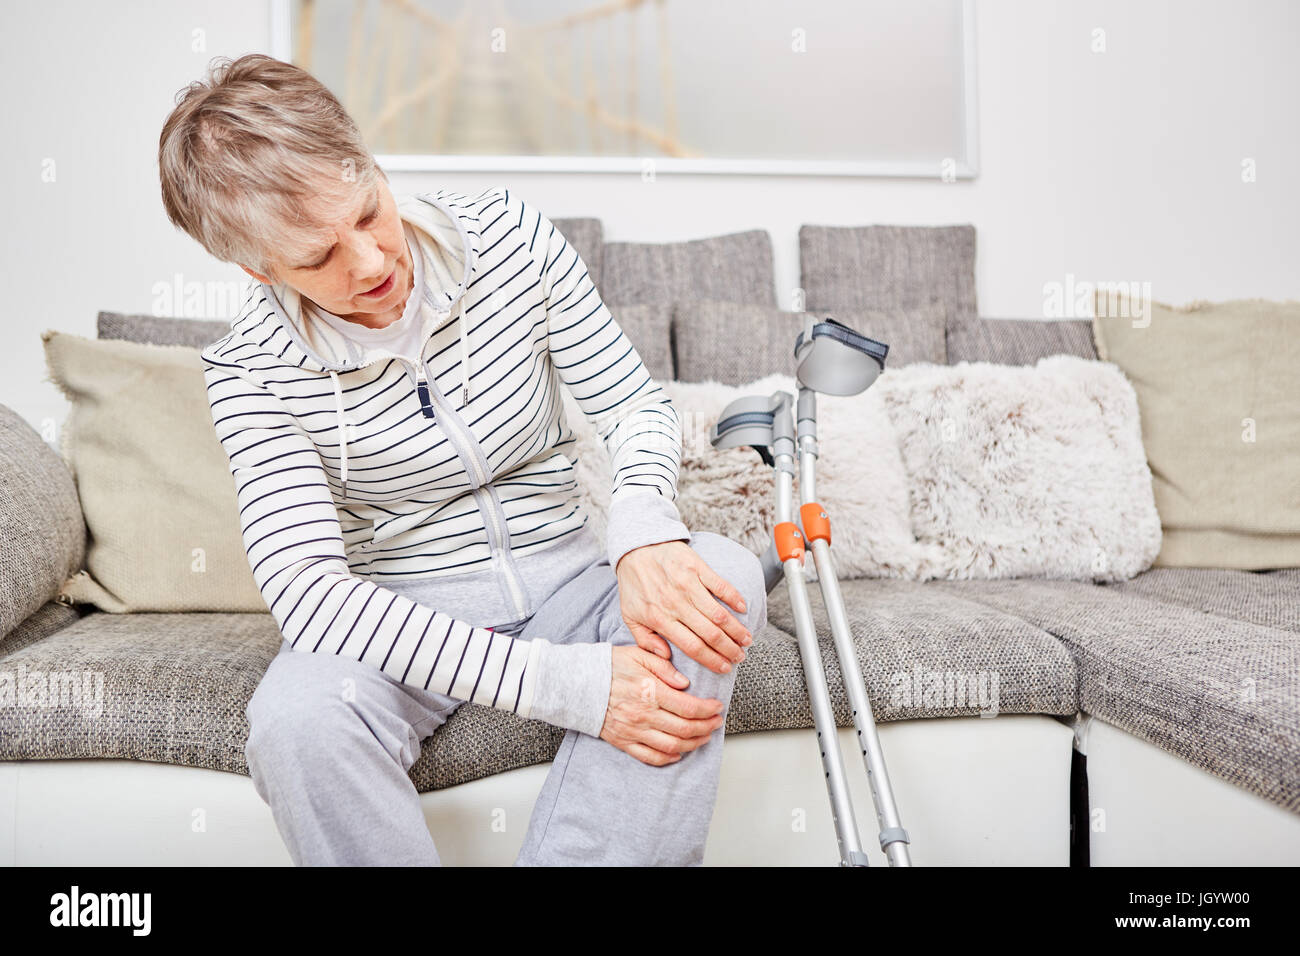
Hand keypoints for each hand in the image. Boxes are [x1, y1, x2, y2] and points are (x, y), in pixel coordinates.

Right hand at [600, 644, 725, 765]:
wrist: (576, 684)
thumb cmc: (608, 667)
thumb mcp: (638, 655)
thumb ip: (664, 667)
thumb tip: (685, 683)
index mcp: (650, 691)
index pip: (689, 707)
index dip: (708, 710)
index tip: (717, 707)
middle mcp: (644, 715)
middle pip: (685, 729)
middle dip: (706, 727)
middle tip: (716, 722)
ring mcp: (634, 731)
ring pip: (672, 745)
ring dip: (693, 743)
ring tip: (704, 737)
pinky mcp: (624, 742)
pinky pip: (650, 757)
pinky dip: (668, 758)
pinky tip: (678, 753)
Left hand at [615, 540, 753, 674]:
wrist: (635, 547)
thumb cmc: (634, 583)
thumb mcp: (630, 616)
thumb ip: (645, 641)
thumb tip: (665, 658)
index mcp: (660, 618)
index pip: (693, 647)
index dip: (712, 660)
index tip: (724, 668)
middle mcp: (676, 604)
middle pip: (710, 634)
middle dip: (729, 649)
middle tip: (740, 657)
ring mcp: (688, 585)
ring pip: (719, 614)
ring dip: (736, 630)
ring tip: (747, 640)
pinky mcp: (697, 567)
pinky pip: (720, 586)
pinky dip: (734, 598)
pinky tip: (744, 609)